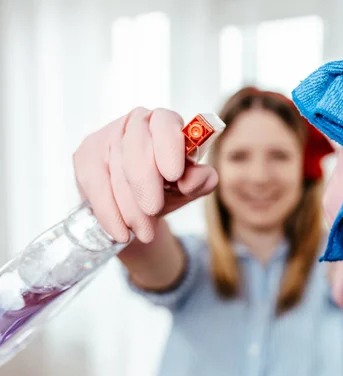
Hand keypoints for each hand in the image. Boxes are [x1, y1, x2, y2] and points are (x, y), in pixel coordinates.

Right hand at [73, 107, 217, 243]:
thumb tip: (191, 179)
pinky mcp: (86, 156)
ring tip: (145, 232)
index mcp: (165, 121)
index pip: (165, 123)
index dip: (169, 148)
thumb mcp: (191, 186)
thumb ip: (201, 180)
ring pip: (117, 172)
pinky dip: (109, 214)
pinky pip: (95, 187)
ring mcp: (107, 137)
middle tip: (154, 210)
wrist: (139, 202)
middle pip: (137, 150)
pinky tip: (120, 232)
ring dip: (131, 207)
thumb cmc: (170, 186)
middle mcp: (135, 122)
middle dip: (146, 184)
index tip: (174, 175)